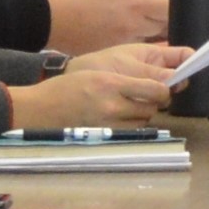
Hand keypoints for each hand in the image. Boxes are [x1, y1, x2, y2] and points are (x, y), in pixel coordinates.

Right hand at [11, 44, 192, 130]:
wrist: (42, 108)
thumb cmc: (68, 87)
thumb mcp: (99, 73)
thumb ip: (127, 79)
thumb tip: (158, 85)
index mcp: (112, 83)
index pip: (156, 89)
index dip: (165, 88)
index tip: (166, 86)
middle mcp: (113, 105)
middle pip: (153, 106)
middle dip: (154, 100)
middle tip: (147, 94)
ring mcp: (109, 123)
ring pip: (144, 120)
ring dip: (143, 113)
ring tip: (128, 105)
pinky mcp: (105, 135)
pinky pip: (132, 131)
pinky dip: (133, 125)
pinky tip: (121, 117)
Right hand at [44, 0, 176, 52]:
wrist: (46, 15)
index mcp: (135, 5)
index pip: (172, 9)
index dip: (180, 5)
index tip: (181, 1)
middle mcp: (133, 27)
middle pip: (166, 28)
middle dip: (171, 20)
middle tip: (170, 13)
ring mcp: (122, 43)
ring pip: (152, 42)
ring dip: (157, 34)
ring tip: (152, 24)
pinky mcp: (110, 52)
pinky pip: (133, 50)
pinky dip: (138, 44)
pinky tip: (131, 35)